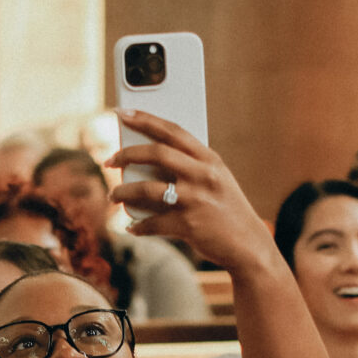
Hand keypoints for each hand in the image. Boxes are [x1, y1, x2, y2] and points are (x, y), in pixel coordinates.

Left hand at [106, 110, 275, 276]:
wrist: (248, 244)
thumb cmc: (227, 210)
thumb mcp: (216, 180)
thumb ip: (191, 167)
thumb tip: (148, 161)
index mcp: (209, 159)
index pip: (173, 131)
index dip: (145, 119)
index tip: (123, 113)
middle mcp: (203, 175)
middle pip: (156, 153)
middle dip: (126, 154)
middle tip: (109, 160)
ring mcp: (195, 199)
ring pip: (147, 189)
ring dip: (123, 192)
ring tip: (113, 196)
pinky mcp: (189, 225)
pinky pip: (153, 223)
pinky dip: (138, 226)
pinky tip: (132, 228)